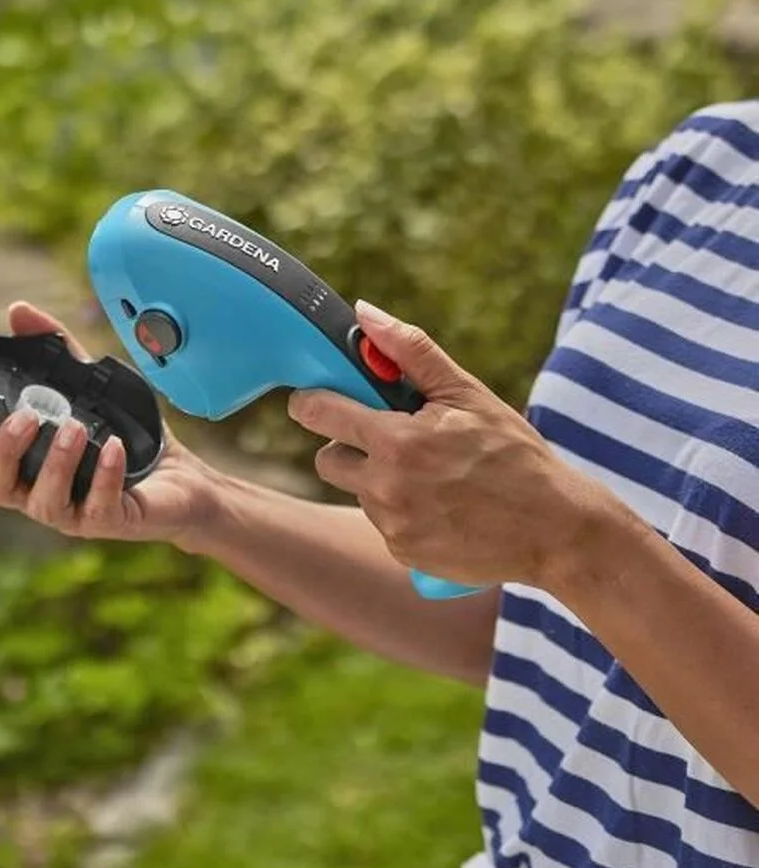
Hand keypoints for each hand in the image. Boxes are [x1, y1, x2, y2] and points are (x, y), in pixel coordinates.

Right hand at [0, 301, 220, 548]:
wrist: (180, 477)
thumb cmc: (125, 436)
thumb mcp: (90, 385)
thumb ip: (54, 350)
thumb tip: (19, 312)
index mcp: (23, 461)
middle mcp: (37, 490)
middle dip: (2, 452)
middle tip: (27, 417)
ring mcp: (71, 510)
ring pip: (42, 502)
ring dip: (54, 463)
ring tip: (75, 428)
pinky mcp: (108, 520)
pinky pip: (97, 506)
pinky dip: (104, 475)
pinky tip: (115, 448)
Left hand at [287, 301, 611, 588]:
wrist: (555, 529)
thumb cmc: (513, 453)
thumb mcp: (466, 393)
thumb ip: (410, 352)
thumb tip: (364, 314)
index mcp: (398, 441)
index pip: (319, 413)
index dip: (311, 402)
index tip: (313, 400)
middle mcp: (386, 487)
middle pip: (326, 459)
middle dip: (348, 445)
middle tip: (391, 439)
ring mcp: (392, 525)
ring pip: (358, 491)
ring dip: (379, 480)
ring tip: (431, 476)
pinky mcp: (403, 552)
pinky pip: (382, 524)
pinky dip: (401, 513)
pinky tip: (441, 507)